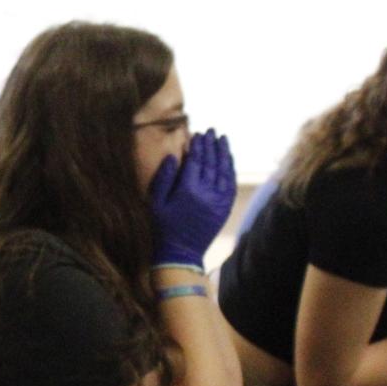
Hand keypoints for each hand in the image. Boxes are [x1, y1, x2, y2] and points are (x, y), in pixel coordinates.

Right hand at [148, 130, 236, 265]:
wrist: (180, 254)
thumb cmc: (163, 229)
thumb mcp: (155, 203)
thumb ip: (163, 178)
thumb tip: (171, 156)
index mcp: (187, 189)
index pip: (196, 160)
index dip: (198, 146)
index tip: (198, 134)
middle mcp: (206, 192)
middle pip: (211, 162)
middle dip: (211, 144)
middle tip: (211, 131)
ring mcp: (218, 200)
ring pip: (224, 170)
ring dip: (224, 153)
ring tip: (222, 139)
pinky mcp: (225, 208)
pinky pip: (231, 184)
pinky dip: (230, 170)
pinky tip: (228, 160)